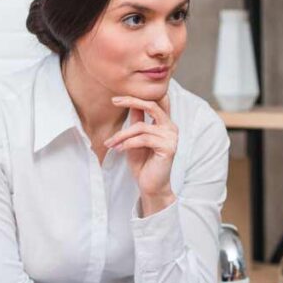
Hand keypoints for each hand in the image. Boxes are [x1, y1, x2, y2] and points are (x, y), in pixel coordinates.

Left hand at [105, 95, 177, 212]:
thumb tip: (132, 104)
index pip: (156, 102)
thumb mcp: (136, 138)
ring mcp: (172, 137)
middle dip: (132, 101)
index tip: (117, 98)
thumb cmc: (143, 163)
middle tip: (114, 101)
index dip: (139, 96)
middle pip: (152, 106)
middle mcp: (171, 128)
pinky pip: (143, 140)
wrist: (151, 185)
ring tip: (111, 143)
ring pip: (141, 128)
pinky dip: (128, 143)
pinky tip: (119, 149)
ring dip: (122, 135)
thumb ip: (137, 122)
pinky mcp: (169, 148)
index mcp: (165, 123)